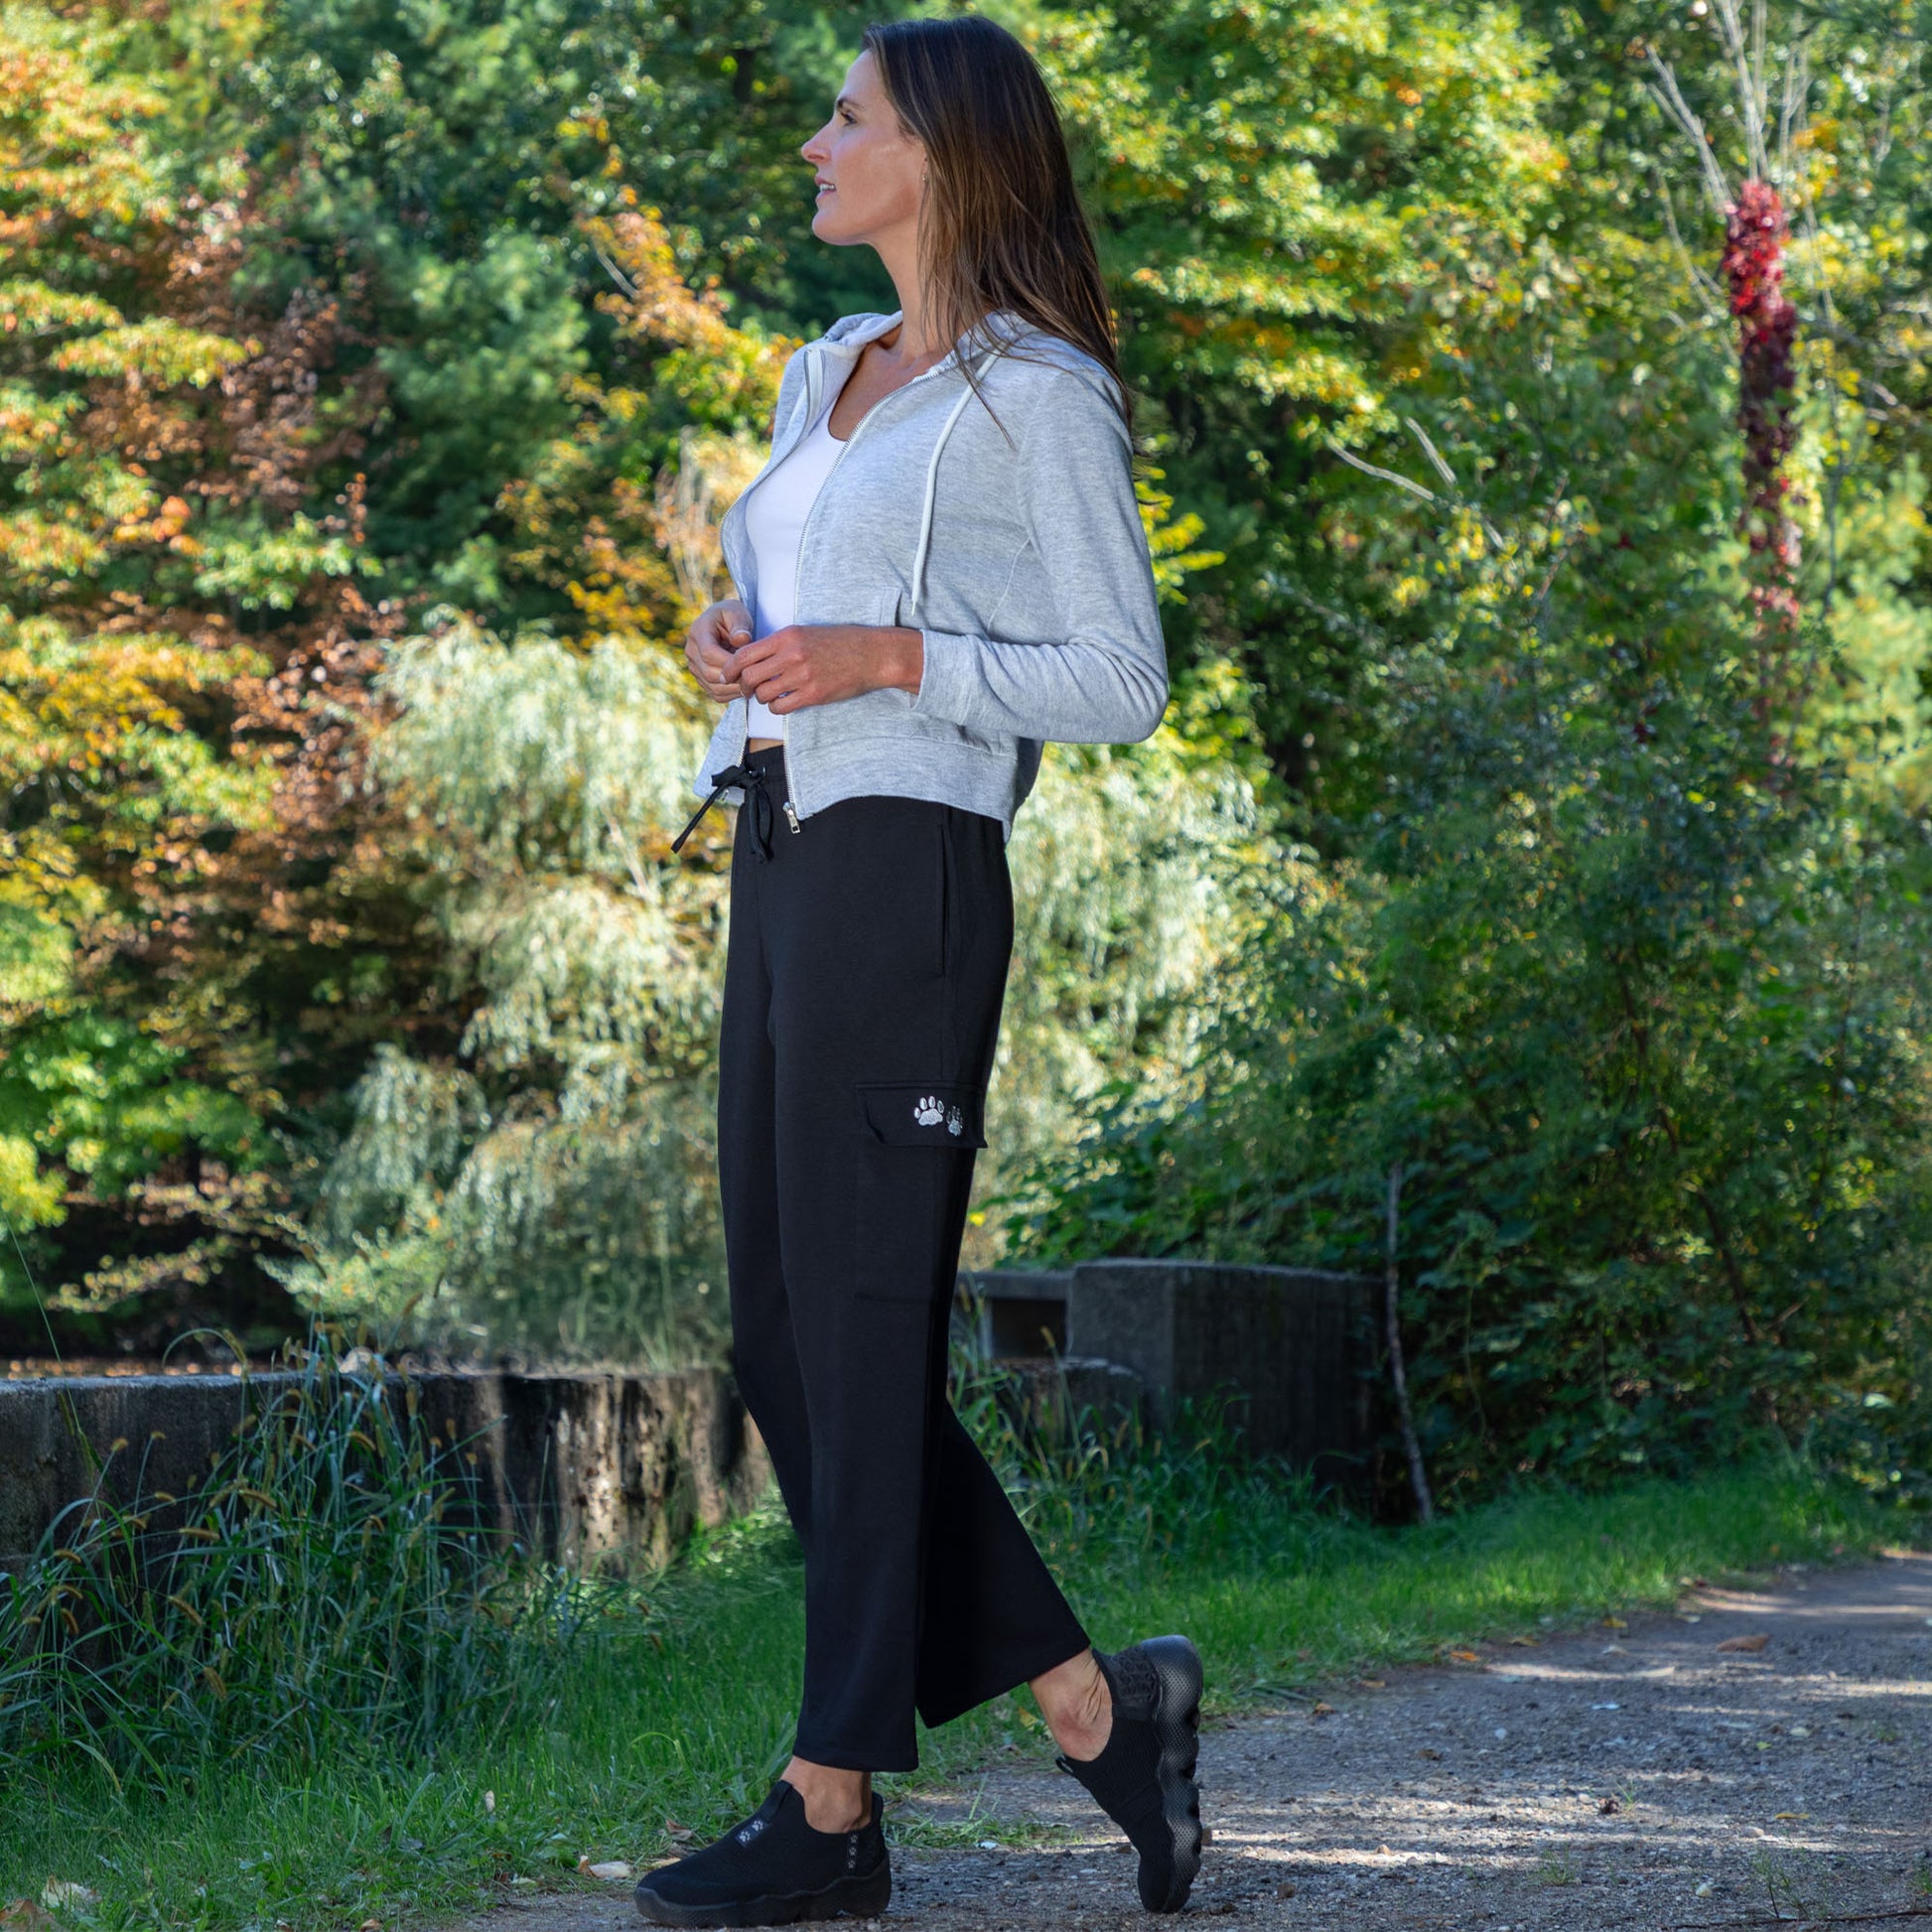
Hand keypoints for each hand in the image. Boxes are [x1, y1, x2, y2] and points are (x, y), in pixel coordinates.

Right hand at [685, 598, 753, 703]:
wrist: (725, 624)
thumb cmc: (733, 616)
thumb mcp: (738, 613)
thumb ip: (740, 625)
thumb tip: (741, 639)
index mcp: (698, 631)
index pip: (708, 653)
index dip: (728, 662)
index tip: (748, 663)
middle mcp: (691, 651)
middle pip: (709, 673)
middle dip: (734, 676)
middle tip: (756, 676)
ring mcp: (694, 667)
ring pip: (712, 687)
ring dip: (735, 688)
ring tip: (753, 682)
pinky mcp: (701, 679)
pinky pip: (715, 694)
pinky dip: (732, 694)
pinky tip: (746, 687)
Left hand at [728, 623, 924, 712]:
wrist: (871, 654)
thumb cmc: (838, 642)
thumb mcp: (805, 632)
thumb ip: (779, 643)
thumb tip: (751, 657)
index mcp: (787, 636)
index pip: (745, 654)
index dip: (730, 668)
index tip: (727, 675)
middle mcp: (792, 655)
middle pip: (750, 677)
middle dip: (743, 687)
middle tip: (746, 690)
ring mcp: (803, 676)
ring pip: (764, 694)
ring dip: (761, 698)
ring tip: (769, 695)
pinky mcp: (813, 695)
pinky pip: (781, 707)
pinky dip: (777, 707)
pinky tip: (783, 702)